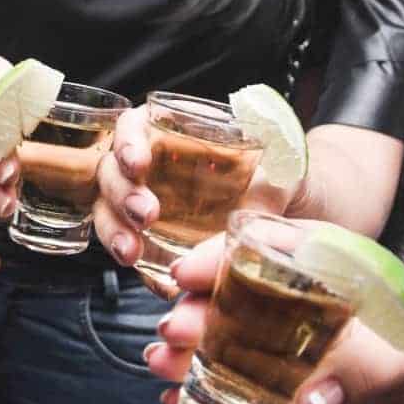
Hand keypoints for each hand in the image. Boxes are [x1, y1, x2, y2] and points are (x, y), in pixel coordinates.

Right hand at [94, 104, 296, 274]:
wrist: (294, 213)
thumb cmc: (281, 178)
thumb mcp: (281, 174)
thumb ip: (265, 193)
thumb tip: (247, 225)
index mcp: (173, 133)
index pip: (132, 127)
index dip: (127, 143)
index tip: (138, 163)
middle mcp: (150, 168)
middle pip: (112, 172)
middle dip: (122, 194)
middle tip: (147, 215)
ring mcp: (144, 205)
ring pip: (108, 212)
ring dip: (114, 231)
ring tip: (131, 252)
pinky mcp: (151, 242)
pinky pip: (129, 249)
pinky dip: (134, 263)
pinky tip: (151, 275)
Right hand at [146, 239, 403, 403]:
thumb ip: (361, 370)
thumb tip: (311, 401)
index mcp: (319, 264)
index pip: (260, 246)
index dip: (218, 255)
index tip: (185, 273)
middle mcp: (289, 297)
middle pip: (227, 294)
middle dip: (193, 310)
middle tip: (171, 331)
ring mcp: (279, 339)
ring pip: (220, 338)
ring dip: (187, 350)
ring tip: (161, 364)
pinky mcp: (277, 380)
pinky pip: (233, 383)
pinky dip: (203, 390)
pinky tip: (177, 400)